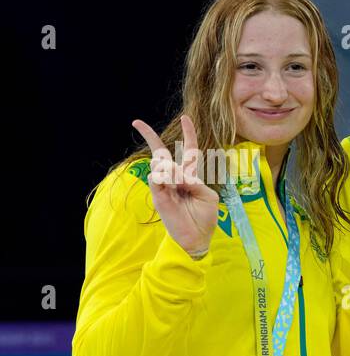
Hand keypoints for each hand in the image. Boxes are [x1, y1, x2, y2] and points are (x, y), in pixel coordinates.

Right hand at [132, 115, 218, 256]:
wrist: (196, 237)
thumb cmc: (204, 217)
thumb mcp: (206, 196)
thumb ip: (194, 181)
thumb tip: (174, 172)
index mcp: (191, 175)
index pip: (189, 151)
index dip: (188, 134)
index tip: (185, 118)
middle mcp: (175, 178)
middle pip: (162, 153)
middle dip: (149, 136)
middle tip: (136, 122)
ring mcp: (165, 185)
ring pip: (161, 164)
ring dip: (171, 169)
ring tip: (179, 184)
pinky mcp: (158, 194)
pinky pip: (157, 177)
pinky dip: (164, 177)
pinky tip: (169, 182)